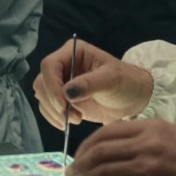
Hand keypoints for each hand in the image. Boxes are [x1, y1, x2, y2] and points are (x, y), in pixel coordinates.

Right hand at [32, 39, 153, 128]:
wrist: (133, 98)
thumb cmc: (126, 81)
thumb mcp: (112, 79)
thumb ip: (90, 83)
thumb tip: (67, 92)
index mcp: (73, 52)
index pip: (49, 65)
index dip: (52, 85)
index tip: (64, 104)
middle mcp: (63, 65)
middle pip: (42, 82)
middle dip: (53, 102)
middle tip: (73, 116)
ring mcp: (61, 83)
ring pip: (42, 96)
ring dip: (54, 111)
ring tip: (76, 119)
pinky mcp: (62, 99)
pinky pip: (47, 108)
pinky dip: (53, 118)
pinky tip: (68, 123)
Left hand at [67, 119, 175, 175]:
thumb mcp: (171, 143)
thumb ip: (144, 146)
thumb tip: (116, 159)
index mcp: (153, 126)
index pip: (108, 130)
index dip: (88, 144)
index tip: (79, 156)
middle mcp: (147, 139)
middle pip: (100, 146)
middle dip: (79, 161)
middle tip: (70, 172)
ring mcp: (147, 160)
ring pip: (102, 164)